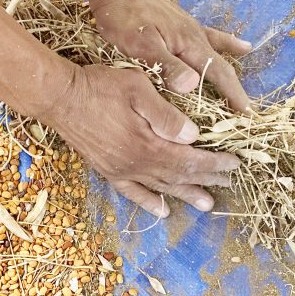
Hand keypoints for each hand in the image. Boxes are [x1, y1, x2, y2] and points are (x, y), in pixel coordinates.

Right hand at [41, 63, 240, 217]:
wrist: (59, 98)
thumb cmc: (100, 86)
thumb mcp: (138, 89)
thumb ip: (166, 115)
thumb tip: (194, 136)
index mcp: (148, 144)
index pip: (191, 159)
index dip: (215, 163)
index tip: (235, 162)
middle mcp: (136, 164)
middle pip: (179, 176)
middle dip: (207, 179)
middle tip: (229, 183)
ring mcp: (121, 170)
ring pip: (161, 188)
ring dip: (185, 195)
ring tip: (206, 204)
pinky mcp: (107, 170)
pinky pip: (132, 192)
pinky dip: (149, 202)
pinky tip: (161, 209)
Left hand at [88, 0, 253, 111]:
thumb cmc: (124, 18)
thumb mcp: (141, 46)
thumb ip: (167, 66)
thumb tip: (192, 86)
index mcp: (189, 44)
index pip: (219, 74)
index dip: (233, 95)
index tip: (247, 115)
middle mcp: (196, 37)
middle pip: (222, 68)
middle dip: (235, 92)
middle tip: (247, 115)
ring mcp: (191, 30)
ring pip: (218, 56)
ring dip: (231, 75)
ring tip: (243, 92)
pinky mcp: (183, 25)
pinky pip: (212, 38)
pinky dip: (228, 45)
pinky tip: (243, 48)